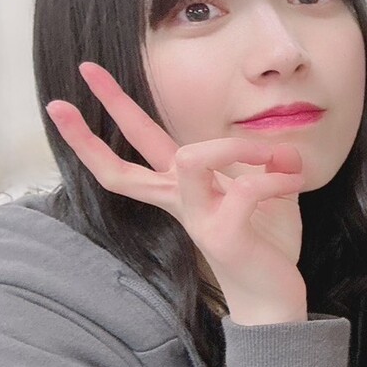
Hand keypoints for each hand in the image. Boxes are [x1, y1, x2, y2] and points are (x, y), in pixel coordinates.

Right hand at [46, 63, 307, 324]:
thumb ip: (270, 165)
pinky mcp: (222, 235)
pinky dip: (276, 178)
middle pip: (125, 163)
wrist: (276, 297)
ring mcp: (197, 219)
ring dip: (235, 147)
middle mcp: (181, 202)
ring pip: (189, 159)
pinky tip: (292, 184)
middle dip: (109, 111)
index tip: (74, 85)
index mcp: (183, 188)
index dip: (102, 123)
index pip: (134, 152)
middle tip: (85, 69)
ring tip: (272, 157)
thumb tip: (281, 147)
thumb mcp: (270, 192)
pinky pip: (245, 189)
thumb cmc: (266, 243)